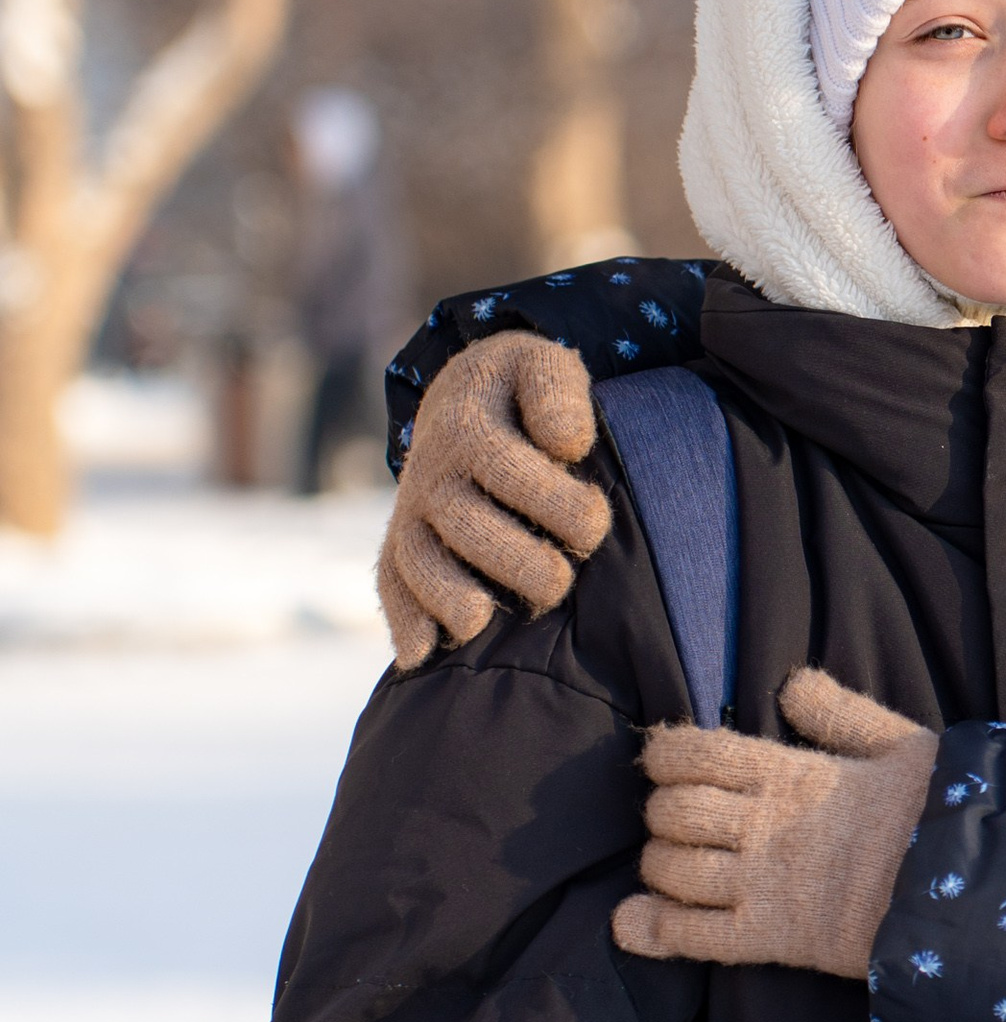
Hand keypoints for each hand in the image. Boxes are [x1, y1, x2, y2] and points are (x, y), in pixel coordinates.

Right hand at [378, 334, 610, 669]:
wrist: (467, 397)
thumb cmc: (523, 392)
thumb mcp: (545, 365)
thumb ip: (557, 391)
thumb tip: (566, 445)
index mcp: (468, 425)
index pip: (505, 468)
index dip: (553, 502)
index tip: (595, 523)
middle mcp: (434, 472)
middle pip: (465, 525)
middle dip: (514, 560)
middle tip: (559, 582)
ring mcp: (414, 511)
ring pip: (420, 559)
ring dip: (449, 596)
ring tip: (482, 621)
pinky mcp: (405, 543)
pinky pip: (393, 581)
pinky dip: (403, 620)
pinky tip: (420, 656)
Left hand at [611, 670, 939, 980]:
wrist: (970, 893)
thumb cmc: (944, 814)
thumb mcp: (904, 745)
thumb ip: (843, 714)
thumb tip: (791, 682)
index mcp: (792, 774)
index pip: (697, 753)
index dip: (666, 755)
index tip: (666, 760)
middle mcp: (765, 827)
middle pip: (673, 812)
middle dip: (661, 812)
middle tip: (676, 818)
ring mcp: (762, 885)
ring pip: (671, 870)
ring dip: (658, 865)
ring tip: (671, 864)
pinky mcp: (771, 939)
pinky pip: (693, 936)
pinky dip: (653, 931)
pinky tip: (631, 924)